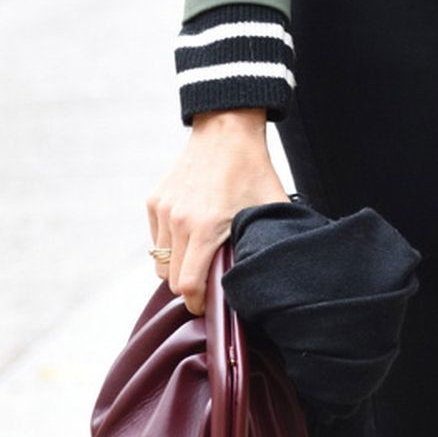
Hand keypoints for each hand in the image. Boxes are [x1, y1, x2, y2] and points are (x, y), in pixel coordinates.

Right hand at [146, 110, 289, 316]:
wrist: (226, 129)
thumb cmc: (252, 169)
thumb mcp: (270, 207)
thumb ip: (271, 241)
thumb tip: (282, 271)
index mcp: (204, 228)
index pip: (188, 286)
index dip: (198, 303)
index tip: (208, 307)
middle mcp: (178, 221)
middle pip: (171, 279)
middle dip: (189, 288)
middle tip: (208, 285)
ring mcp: (163, 210)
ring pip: (160, 261)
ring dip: (177, 267)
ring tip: (200, 260)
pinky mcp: (154, 201)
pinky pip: (156, 238)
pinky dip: (169, 244)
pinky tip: (191, 235)